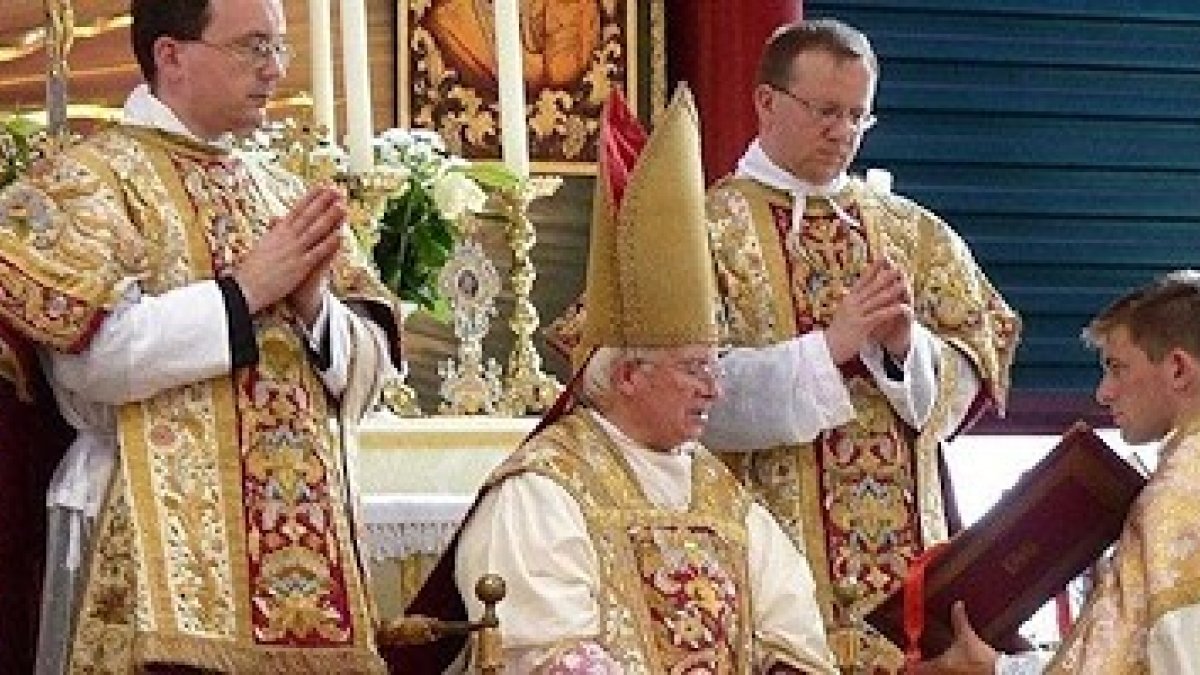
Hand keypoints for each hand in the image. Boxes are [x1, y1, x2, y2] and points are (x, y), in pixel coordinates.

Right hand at [233, 185, 346, 316]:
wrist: (245, 287)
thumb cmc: (253, 268)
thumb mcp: (263, 244)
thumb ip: (273, 231)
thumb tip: (276, 219)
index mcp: (278, 231)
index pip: (297, 210)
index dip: (311, 197)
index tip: (322, 186)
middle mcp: (287, 238)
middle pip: (308, 216)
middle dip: (323, 202)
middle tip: (337, 189)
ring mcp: (294, 251)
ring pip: (315, 230)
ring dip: (330, 217)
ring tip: (342, 205)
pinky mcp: (299, 266)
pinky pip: (317, 252)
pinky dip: (329, 243)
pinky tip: (340, 235)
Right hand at [824, 259, 910, 363]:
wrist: (826, 349)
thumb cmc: (836, 333)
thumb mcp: (843, 314)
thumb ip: (851, 304)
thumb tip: (855, 293)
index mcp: (848, 299)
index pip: (862, 280)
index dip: (873, 269)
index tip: (884, 258)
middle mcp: (851, 303)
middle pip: (872, 286)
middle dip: (886, 276)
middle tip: (900, 266)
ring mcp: (856, 314)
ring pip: (877, 299)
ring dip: (892, 291)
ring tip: (905, 283)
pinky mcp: (861, 326)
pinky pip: (879, 315)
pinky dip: (891, 310)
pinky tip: (902, 307)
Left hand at [908, 601, 998, 674]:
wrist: (998, 671)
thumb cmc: (980, 656)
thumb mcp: (967, 636)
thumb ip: (959, 620)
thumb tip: (957, 604)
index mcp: (940, 664)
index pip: (917, 669)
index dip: (908, 667)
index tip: (903, 665)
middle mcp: (942, 674)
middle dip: (918, 671)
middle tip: (910, 666)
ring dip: (930, 672)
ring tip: (929, 667)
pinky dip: (942, 673)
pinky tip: (945, 669)